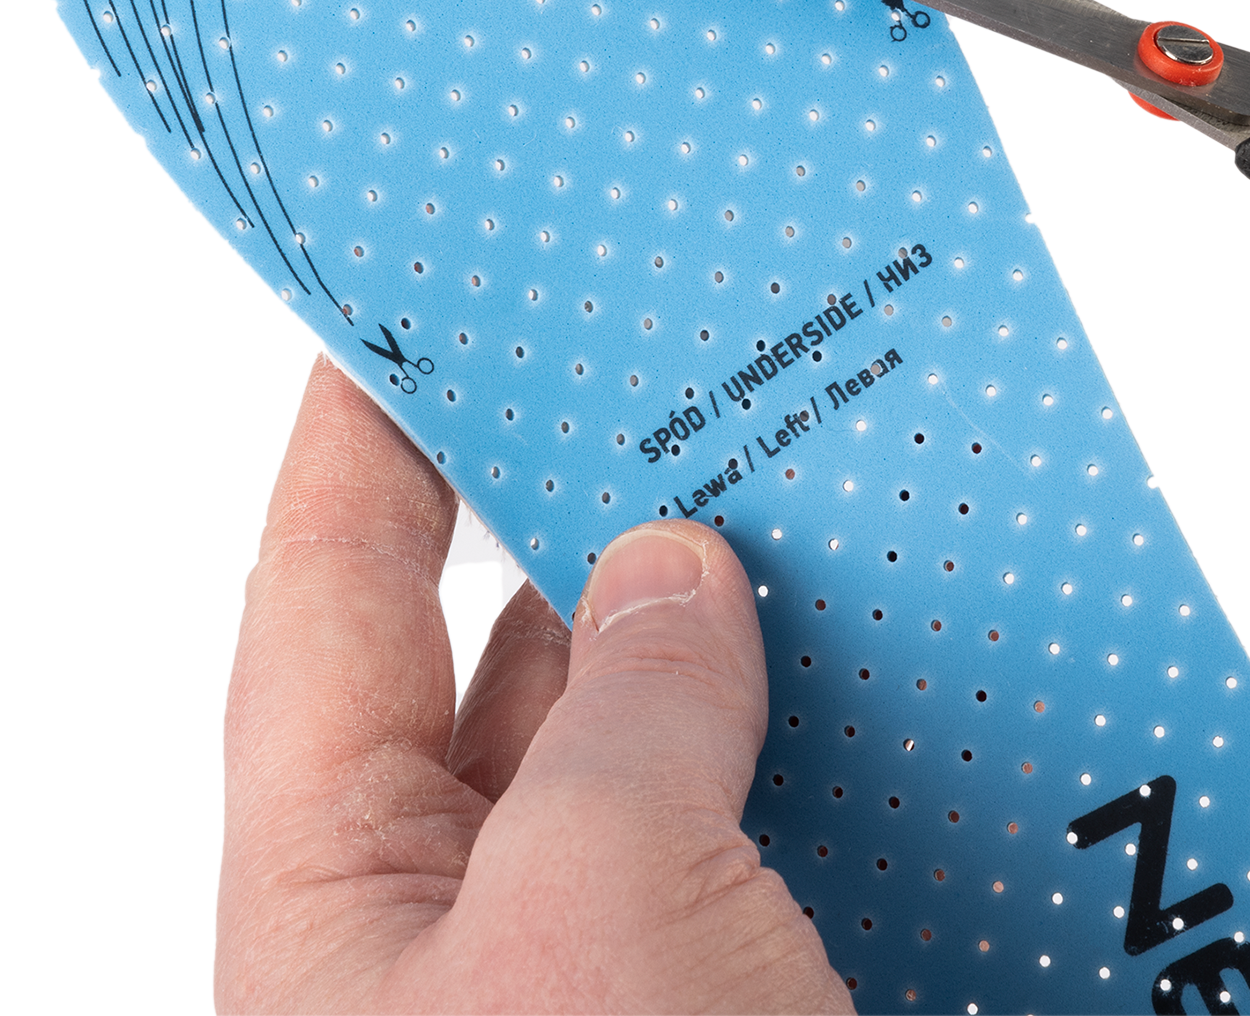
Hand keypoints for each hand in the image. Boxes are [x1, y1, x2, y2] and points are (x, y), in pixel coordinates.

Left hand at [218, 358, 847, 1010]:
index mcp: (336, 894)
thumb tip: (671, 569)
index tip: (422, 304)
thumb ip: (631, 710)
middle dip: (601, 525)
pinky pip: (769, 851)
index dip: (365, 440)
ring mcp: (594, 977)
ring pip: (661, 764)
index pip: (327, 599)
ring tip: (840, 524)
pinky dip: (841, 770)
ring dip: (749, 657)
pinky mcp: (719, 1003)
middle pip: (510, 666)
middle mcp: (453, 933)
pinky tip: (922, 700)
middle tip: (691, 385)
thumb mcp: (601, 895)